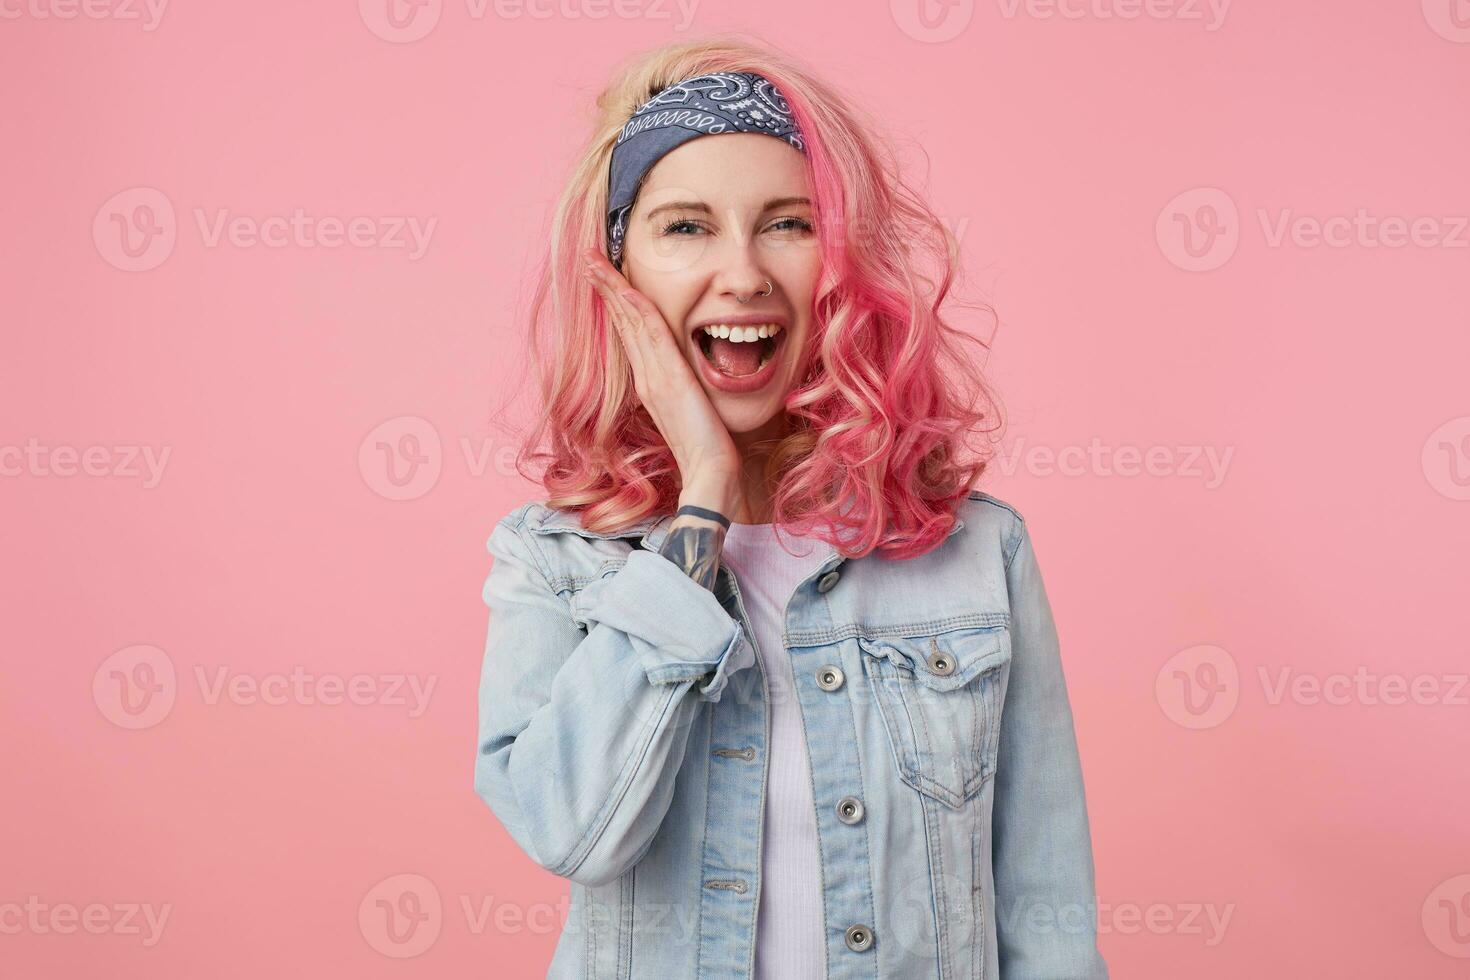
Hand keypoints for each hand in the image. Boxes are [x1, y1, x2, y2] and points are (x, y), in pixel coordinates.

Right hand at [581, 247, 745, 518]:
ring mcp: (653, 376)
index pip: (630, 334)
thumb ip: (686, 391)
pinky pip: (646, 333)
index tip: (607, 278)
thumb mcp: (694, 411)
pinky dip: (632, 306)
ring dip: (611, 287)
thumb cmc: (709, 447)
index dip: (617, 304)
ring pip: (628, 321)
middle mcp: (646, 377)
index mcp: (651, 383)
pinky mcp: (666, 378)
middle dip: (606, 287)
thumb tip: (688, 379)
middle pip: (621, 322)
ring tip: (595, 260)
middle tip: (590, 258)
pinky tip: (623, 284)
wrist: (710, 471)